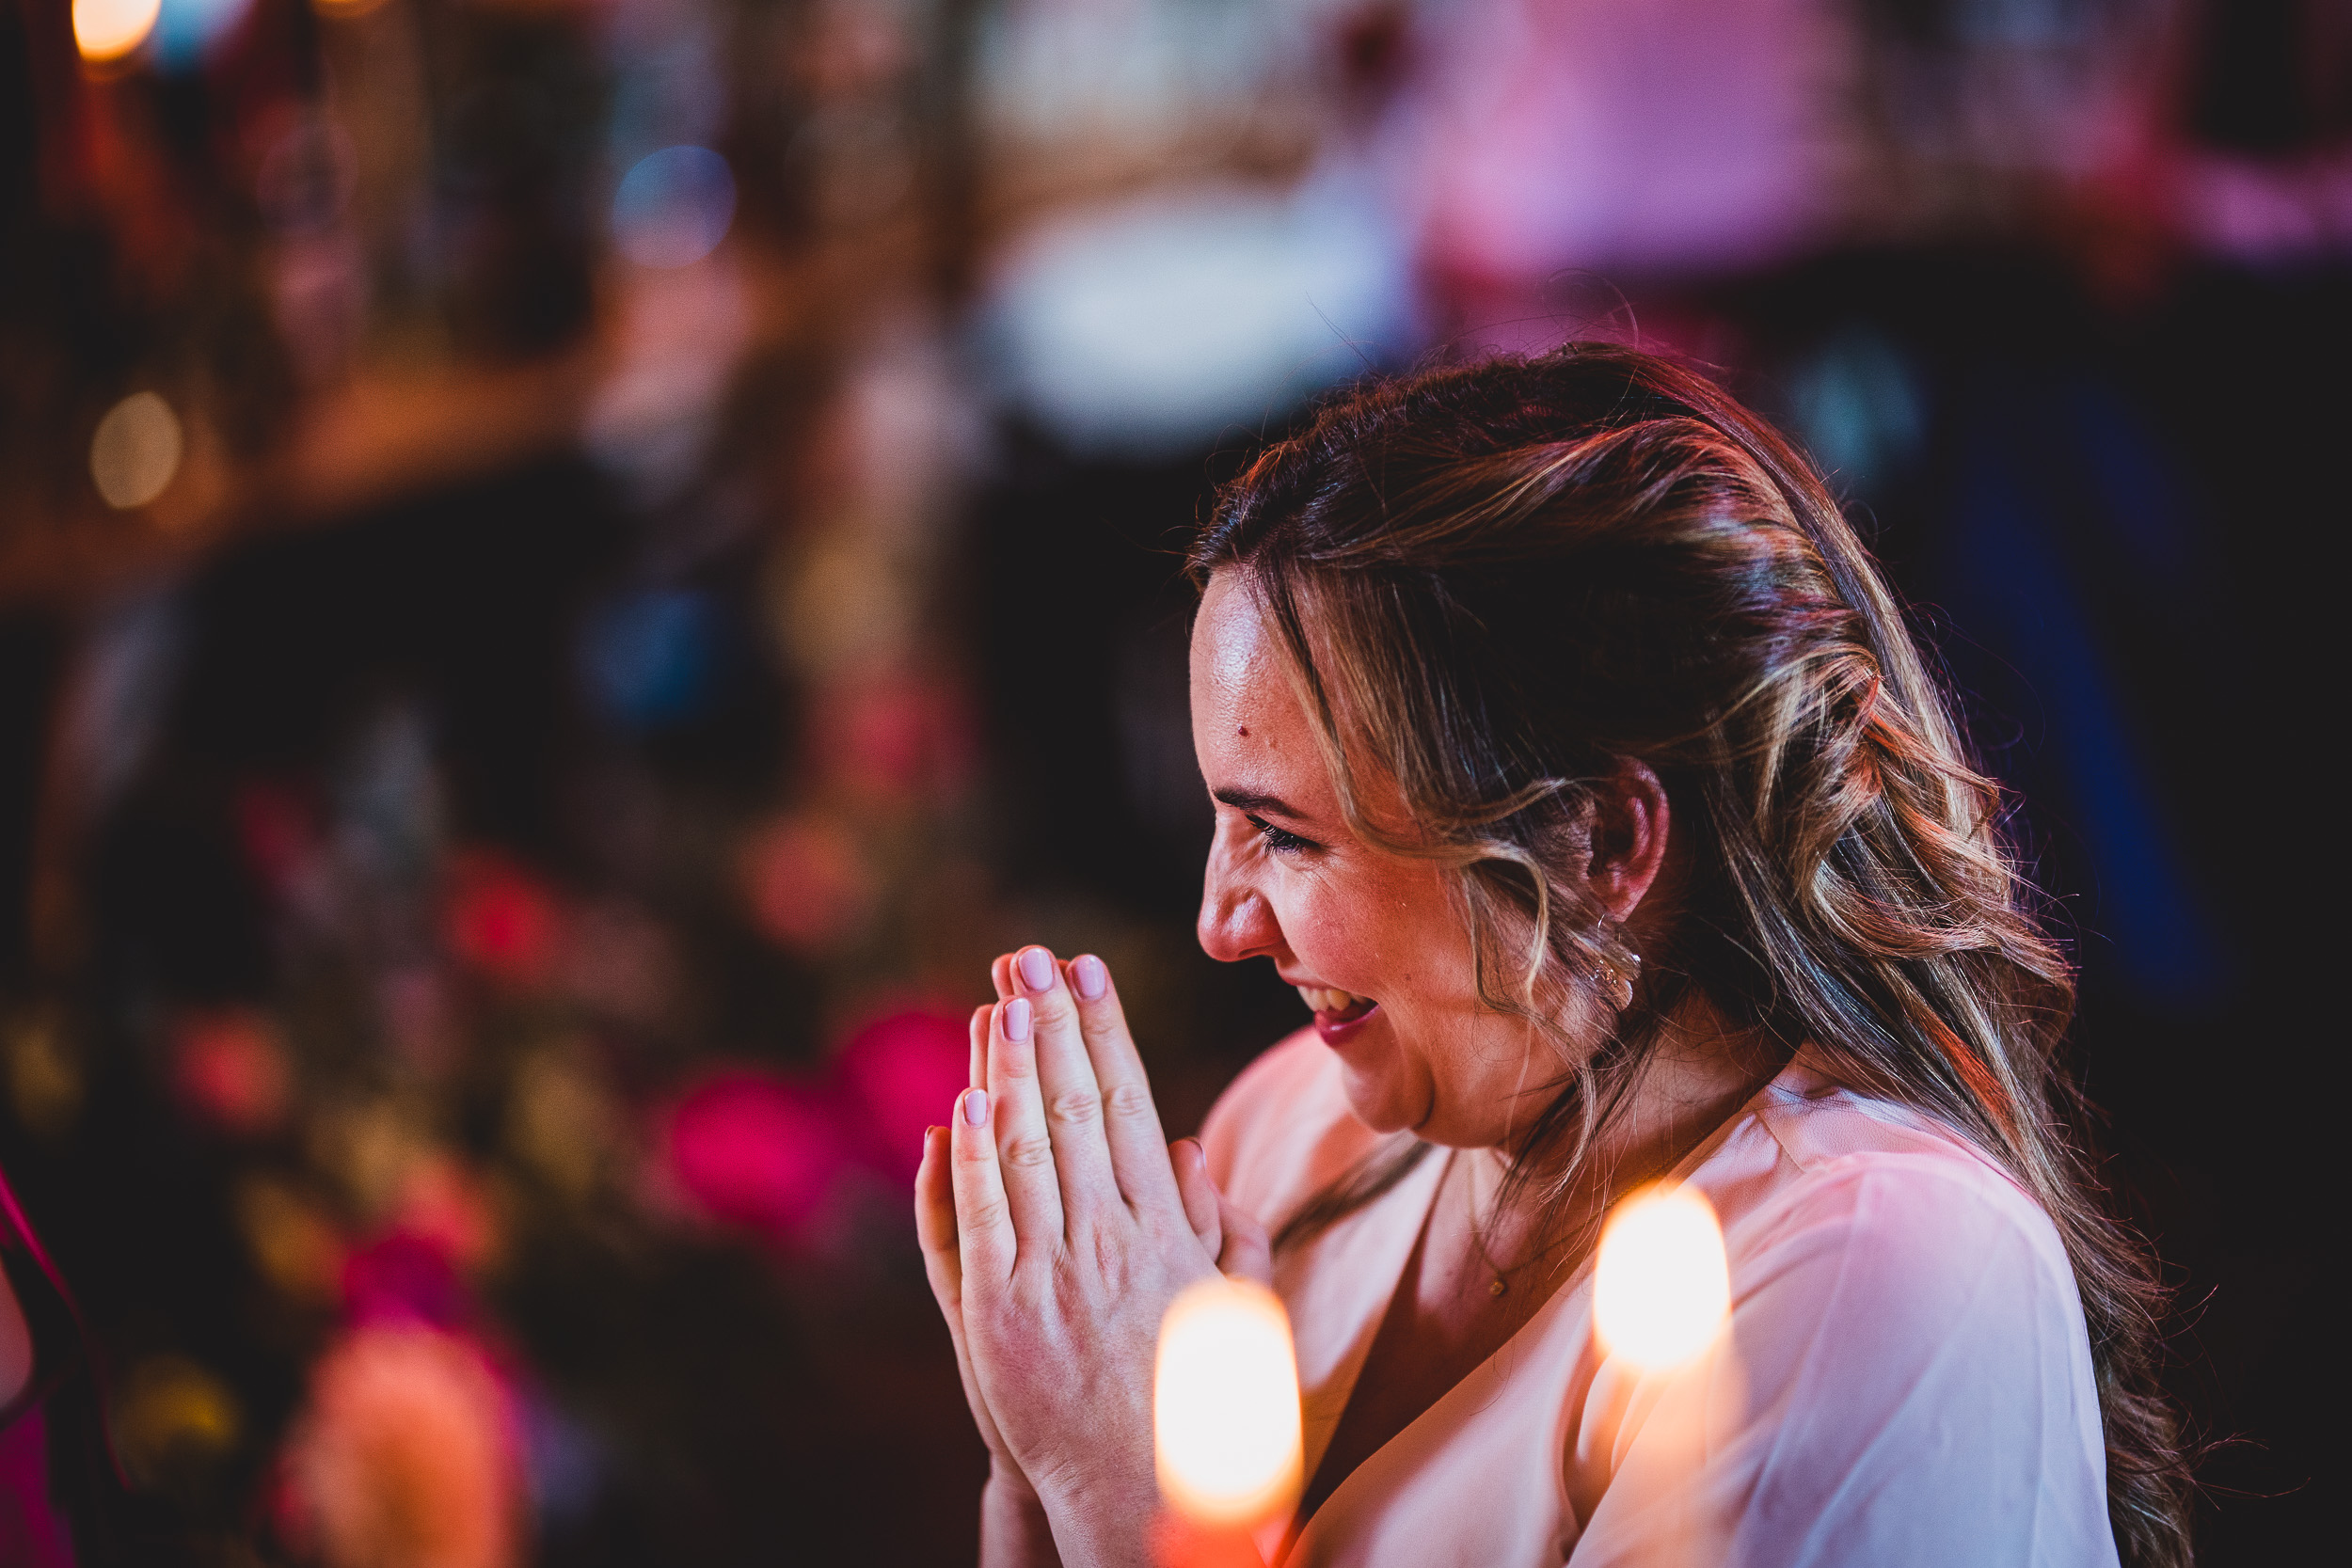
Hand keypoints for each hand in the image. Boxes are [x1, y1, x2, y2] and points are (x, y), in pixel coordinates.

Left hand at [912, 945, 1262, 1565]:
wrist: (1145, 1498)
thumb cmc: (1200, 1411)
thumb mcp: (1238, 1314)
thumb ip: (1222, 1229)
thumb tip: (1182, 1149)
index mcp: (1168, 1230)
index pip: (1130, 1104)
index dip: (1106, 1032)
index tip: (1090, 972)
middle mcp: (1112, 1238)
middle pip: (1075, 1106)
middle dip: (1052, 1023)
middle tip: (1029, 954)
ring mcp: (1053, 1274)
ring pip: (1027, 1145)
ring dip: (1008, 1064)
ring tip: (998, 996)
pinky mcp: (1000, 1314)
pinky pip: (983, 1215)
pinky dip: (972, 1152)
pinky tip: (964, 1097)